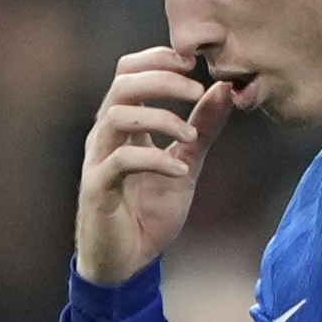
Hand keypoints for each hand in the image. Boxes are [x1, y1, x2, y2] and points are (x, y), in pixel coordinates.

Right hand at [74, 48, 235, 286]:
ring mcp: (98, 160)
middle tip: (196, 87)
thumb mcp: (186, 163)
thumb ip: (203, 128)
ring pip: (118, 115)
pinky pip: (121, 160)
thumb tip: (224, 89)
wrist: (127, 262)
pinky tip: (180, 170)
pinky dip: (155, 160)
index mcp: (124, 123)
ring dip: (160, 117)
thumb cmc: (149, 212)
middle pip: (122, 84)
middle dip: (161, 78)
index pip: (130, 71)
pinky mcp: (97, 188)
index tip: (195, 63)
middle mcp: (106, 135)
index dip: (159, 59)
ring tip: (191, 135)